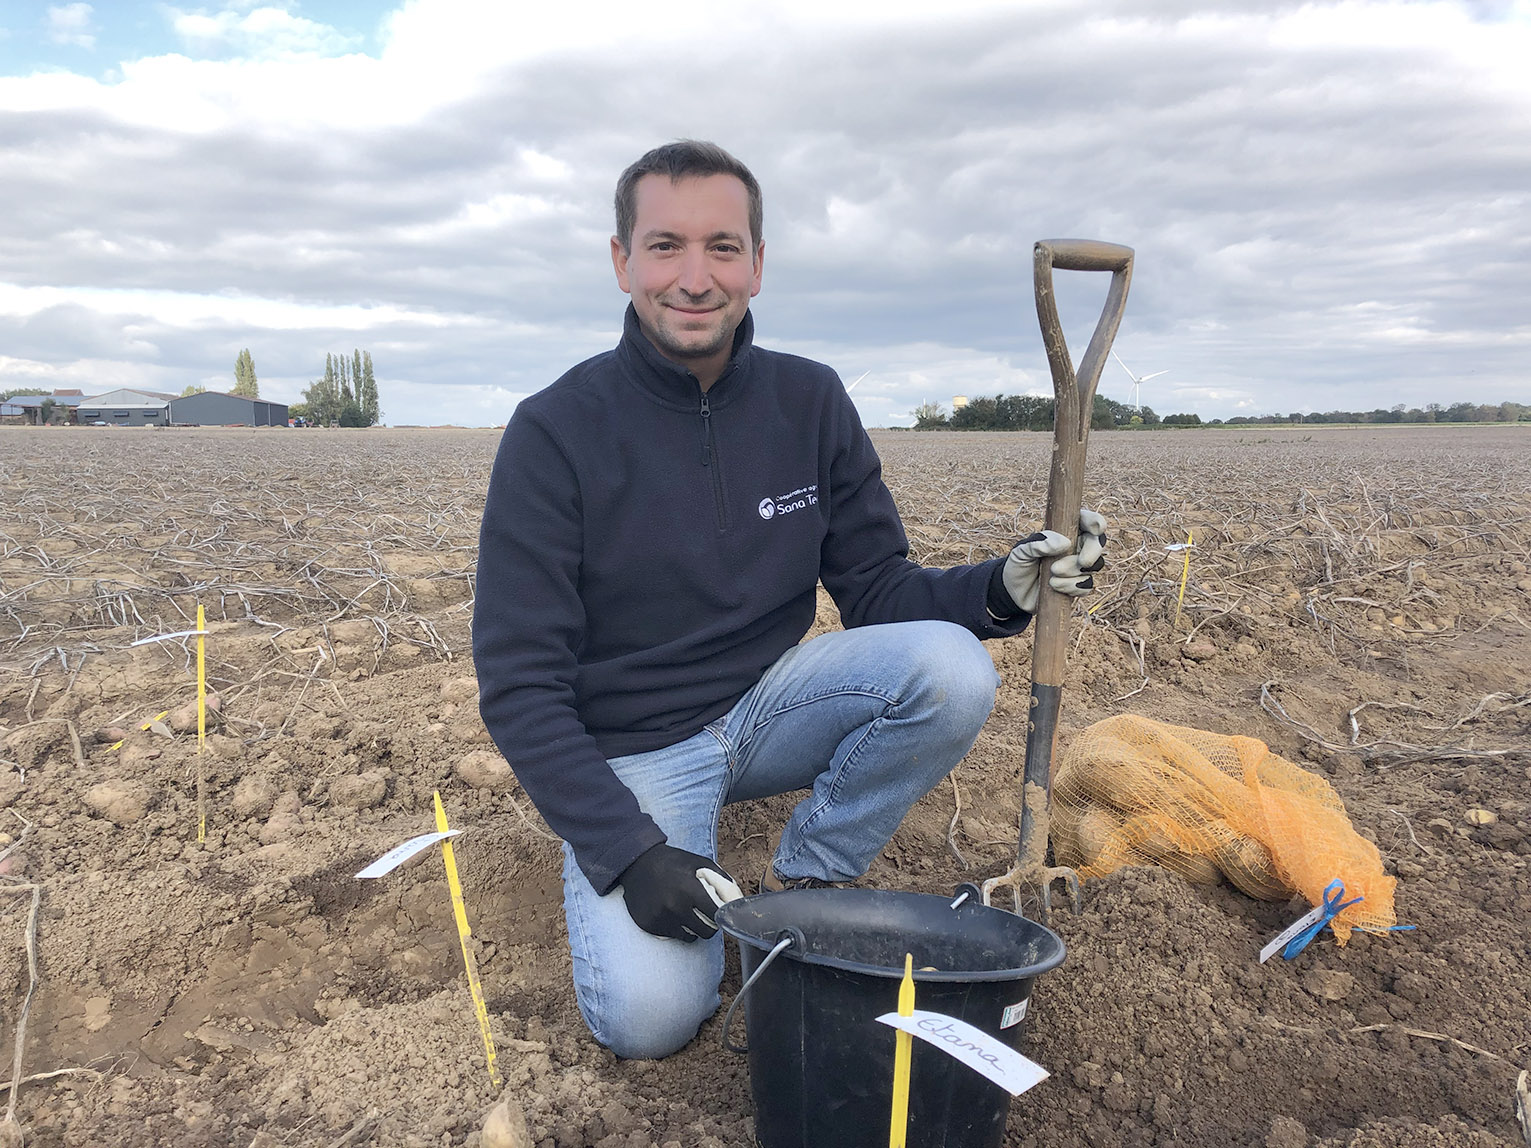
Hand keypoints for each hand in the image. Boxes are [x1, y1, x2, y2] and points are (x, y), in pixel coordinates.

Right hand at [618, 843, 743, 941]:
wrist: (637, 863)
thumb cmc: (672, 862)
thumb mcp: (699, 862)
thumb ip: (720, 878)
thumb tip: (737, 897)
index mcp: (690, 890)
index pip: (717, 916)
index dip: (723, 917)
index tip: (723, 915)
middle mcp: (676, 907)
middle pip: (706, 932)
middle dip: (710, 926)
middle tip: (707, 917)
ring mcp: (662, 918)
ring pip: (690, 936)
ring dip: (694, 929)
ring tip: (689, 914)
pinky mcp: (650, 925)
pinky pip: (673, 935)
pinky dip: (677, 928)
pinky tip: (672, 914)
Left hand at [1000, 509, 1107, 613]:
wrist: (1013, 593)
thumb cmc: (1018, 565)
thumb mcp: (1021, 551)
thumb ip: (1038, 543)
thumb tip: (1064, 543)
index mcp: (1065, 531)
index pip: (1087, 521)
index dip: (1096, 522)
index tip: (1095, 529)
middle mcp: (1076, 547)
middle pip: (1098, 544)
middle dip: (1093, 552)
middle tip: (1083, 561)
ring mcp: (1078, 568)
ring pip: (1093, 566)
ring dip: (1074, 571)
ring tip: (1053, 573)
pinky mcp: (1077, 586)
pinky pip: (1086, 586)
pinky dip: (1072, 586)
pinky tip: (1055, 586)